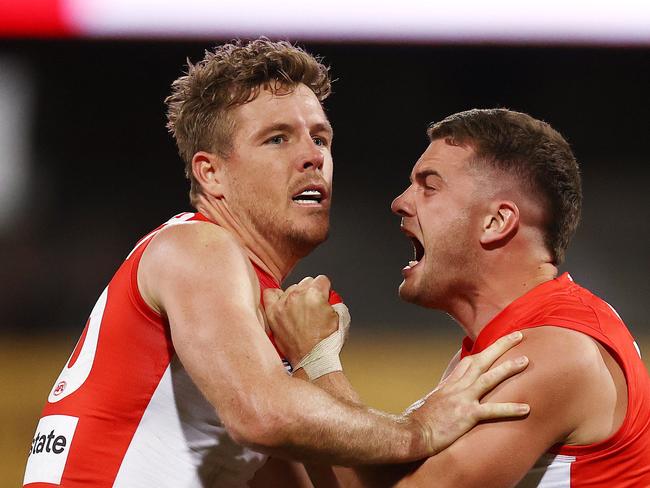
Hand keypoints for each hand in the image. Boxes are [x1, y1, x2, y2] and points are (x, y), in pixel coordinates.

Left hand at [264, 275, 340, 367]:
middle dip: (311, 292)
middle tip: (314, 307)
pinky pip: (270, 294)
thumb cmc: (327, 343)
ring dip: (296, 296)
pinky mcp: (272, 314)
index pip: (321, 279)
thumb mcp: (341, 317)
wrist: (314, 361)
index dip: (326, 289)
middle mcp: (297, 296)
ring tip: (300, 312)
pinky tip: (283, 305)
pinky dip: (276, 297)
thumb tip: (329, 299)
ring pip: (290, 288)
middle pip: (306, 282)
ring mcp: (283, 304)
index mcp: (315, 294)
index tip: (325, 297)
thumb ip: (335, 301)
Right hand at [405, 331, 529, 454]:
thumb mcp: (429, 404)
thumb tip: (443, 402)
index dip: (483, 351)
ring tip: (526, 360)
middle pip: (481, 360)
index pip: (468, 362)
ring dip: (508, 368)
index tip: (495, 344)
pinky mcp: (467, 415)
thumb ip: (441, 400)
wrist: (411, 433)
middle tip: (517, 335)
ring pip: (489, 378)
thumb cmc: (417, 422)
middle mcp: (457, 387)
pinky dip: (510, 409)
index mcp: (449, 385)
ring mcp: (462, 399)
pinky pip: (492, 411)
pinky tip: (526, 408)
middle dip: (500, 346)